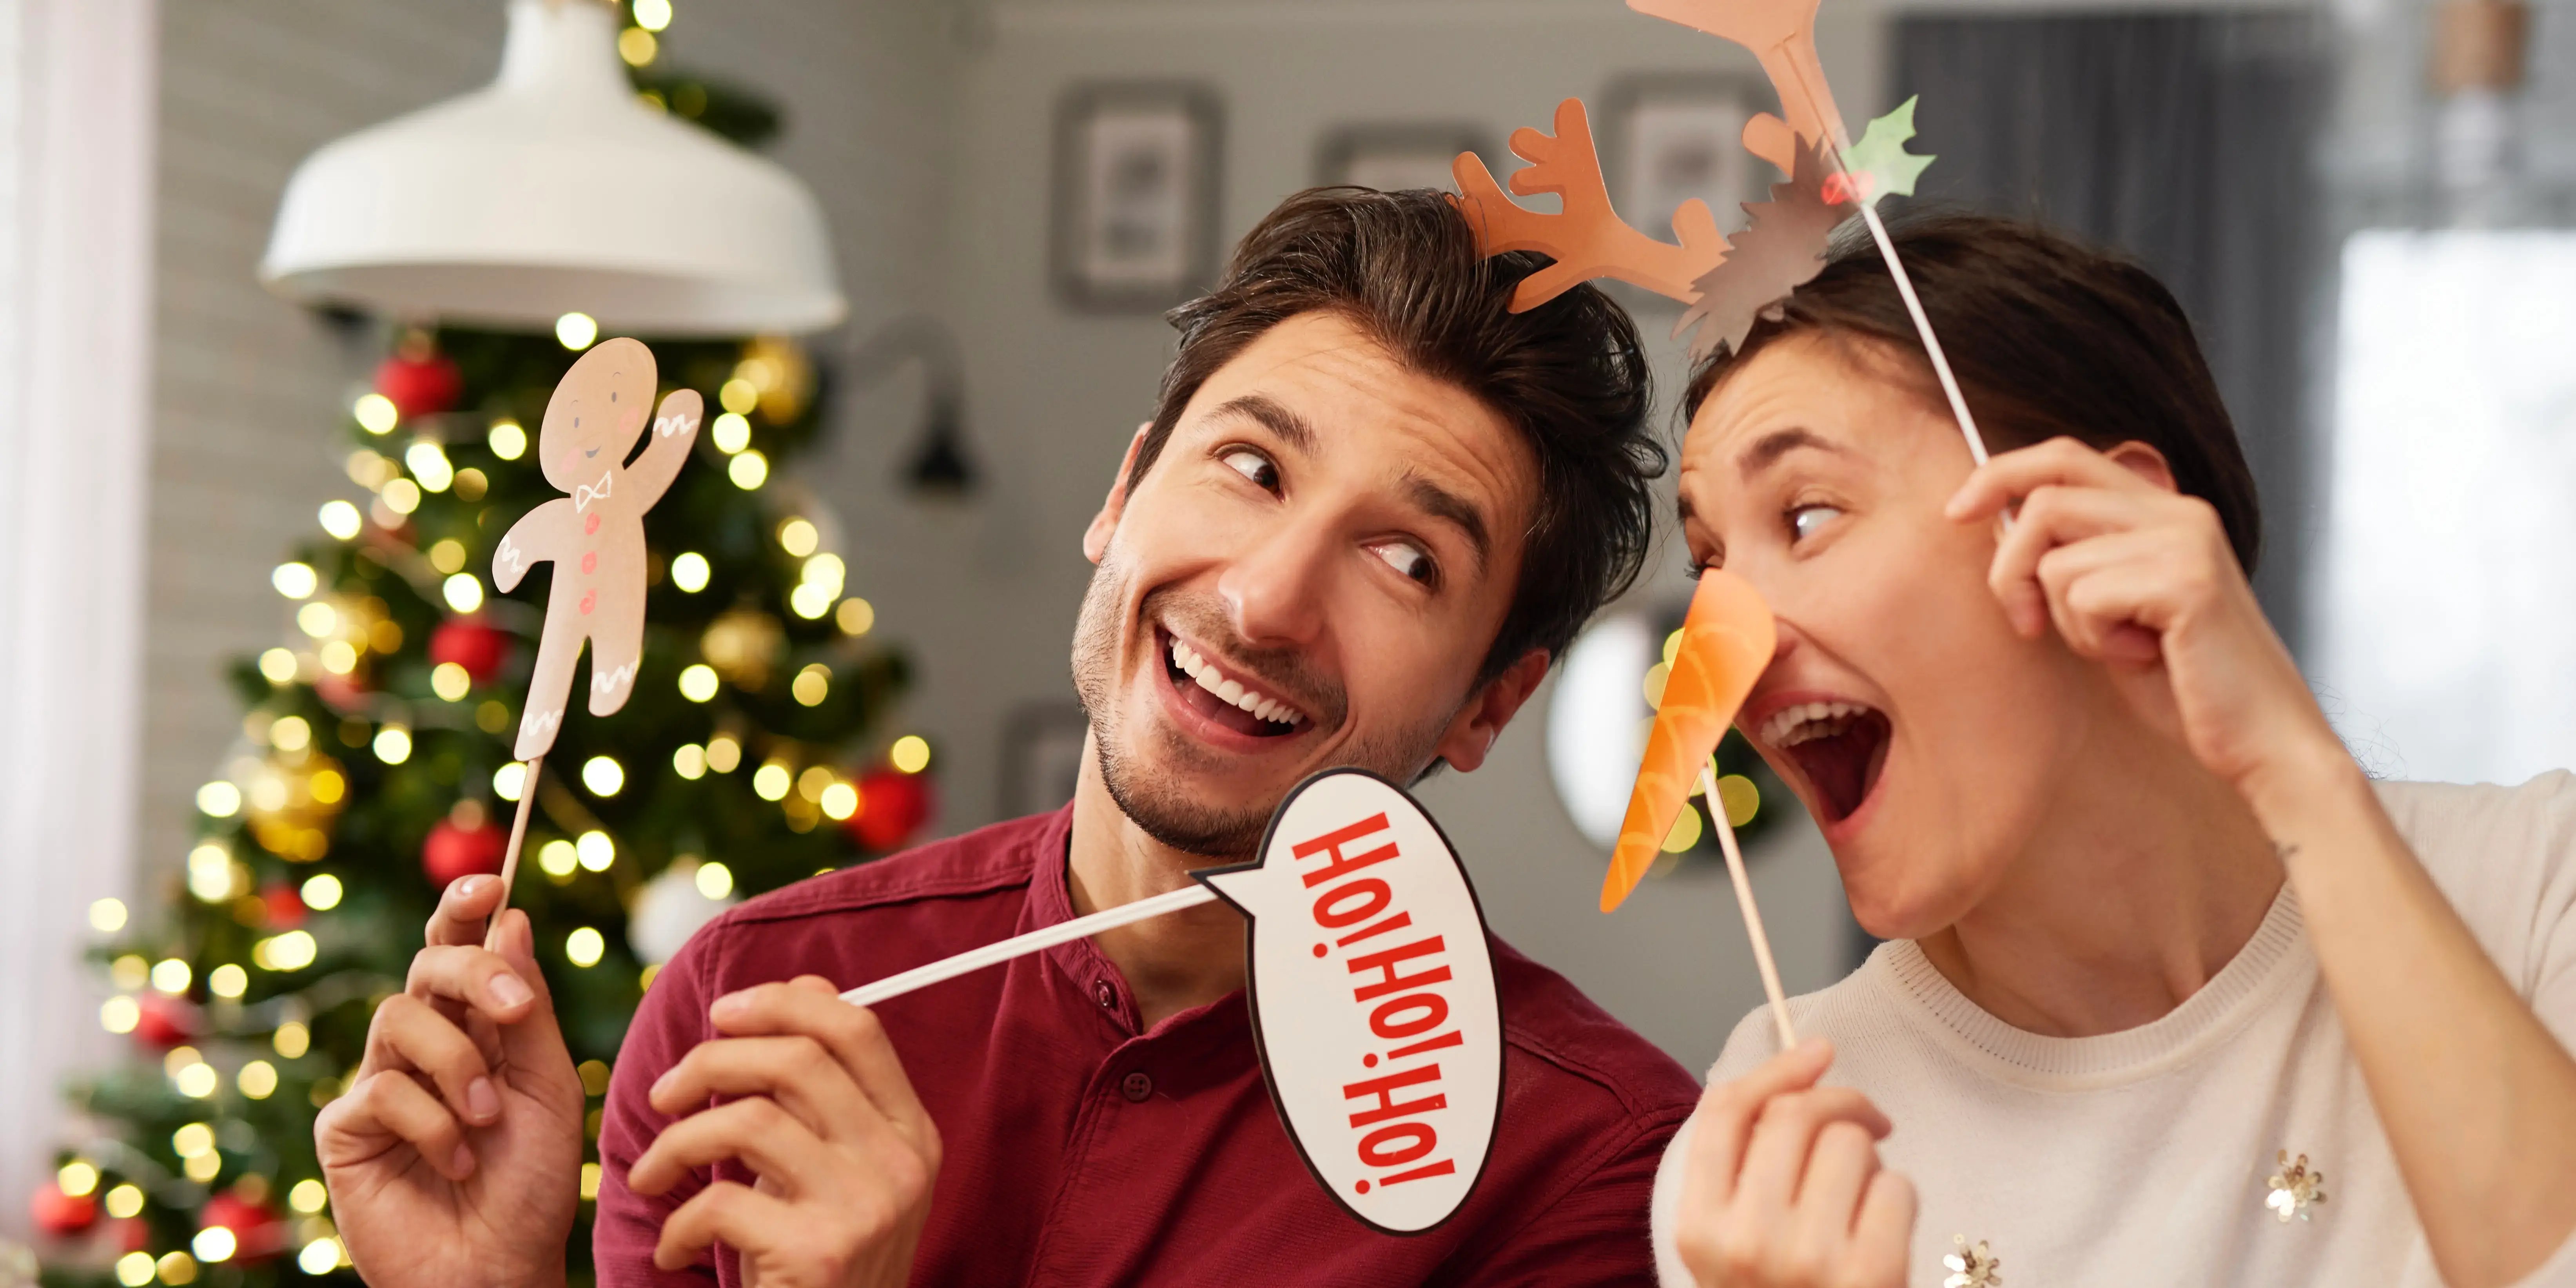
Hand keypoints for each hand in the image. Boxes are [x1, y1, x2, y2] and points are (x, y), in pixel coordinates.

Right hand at [317, 876, 585, 1287]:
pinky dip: (433, 1125)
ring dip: (459, 1067)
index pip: (458, 950)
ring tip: (487, 1122)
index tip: (491, 883)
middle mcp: (423, 1047)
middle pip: (429, 967)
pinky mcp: (344, 1129)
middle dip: (474, 976)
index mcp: (475, 1029)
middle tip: (513, 1016)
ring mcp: (379, 1084)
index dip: (463, 908)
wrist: (499, 1264)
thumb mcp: (549, 1086)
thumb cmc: (531, 1183)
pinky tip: (456, 1162)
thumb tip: (511, 917)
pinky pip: (382, 1090)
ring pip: (400, 1019)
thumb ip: (528, 1007)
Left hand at [630, 977, 942, 1287]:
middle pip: (798, 1058)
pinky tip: (673, 1242)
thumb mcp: (840, 1172)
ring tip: (652, 1173)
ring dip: (677, 1140)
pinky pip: (720, 1202)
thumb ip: (825, 1094)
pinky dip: (676, 1219)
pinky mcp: (819, 1256)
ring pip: (749, 1118)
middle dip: (711, 1059)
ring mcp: (866, 1209)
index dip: (783, 1002)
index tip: (722, 1012)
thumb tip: (798, 986)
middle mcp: (902, 1163)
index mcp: (913, 1132)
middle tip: (664, 1093)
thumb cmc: (820, 1261)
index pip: (857, 1027)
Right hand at [1673, 1039, 1913, 1287]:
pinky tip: (1885, 1233)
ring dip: (1871, 1160)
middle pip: (1795, 1116)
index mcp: (1698, 1228)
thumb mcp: (1736, 1244)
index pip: (1725, 1112)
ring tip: (1863, 1199)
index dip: (1776, 1067)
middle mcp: (1744, 1241)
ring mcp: (1806, 1260)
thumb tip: (1809, 1059)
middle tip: (1867, 1122)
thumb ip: (1748, 1165)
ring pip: (1850, 1143)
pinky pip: (1896, 1188)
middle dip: (1842, 1103)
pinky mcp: (1869, 1276)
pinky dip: (1899, 1200)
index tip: (1817, 1050)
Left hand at [1946, 437, 2343, 794]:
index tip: (1956, 512)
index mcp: (2162, 510)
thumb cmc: (2183, 682)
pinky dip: (2096, 640)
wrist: (2260, 739)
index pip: (2064, 457)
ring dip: (2068, 620)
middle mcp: (2177, 511)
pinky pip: (2085, 596)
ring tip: (2121, 647)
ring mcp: (2185, 540)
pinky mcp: (2186, 580)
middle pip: (2045, 497)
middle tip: (2026, 622)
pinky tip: (2144, 658)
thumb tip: (1996, 524)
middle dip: (2010, 565)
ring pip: (2057, 560)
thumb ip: (2071, 561)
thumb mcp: (2112, 610)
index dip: (1999, 474)